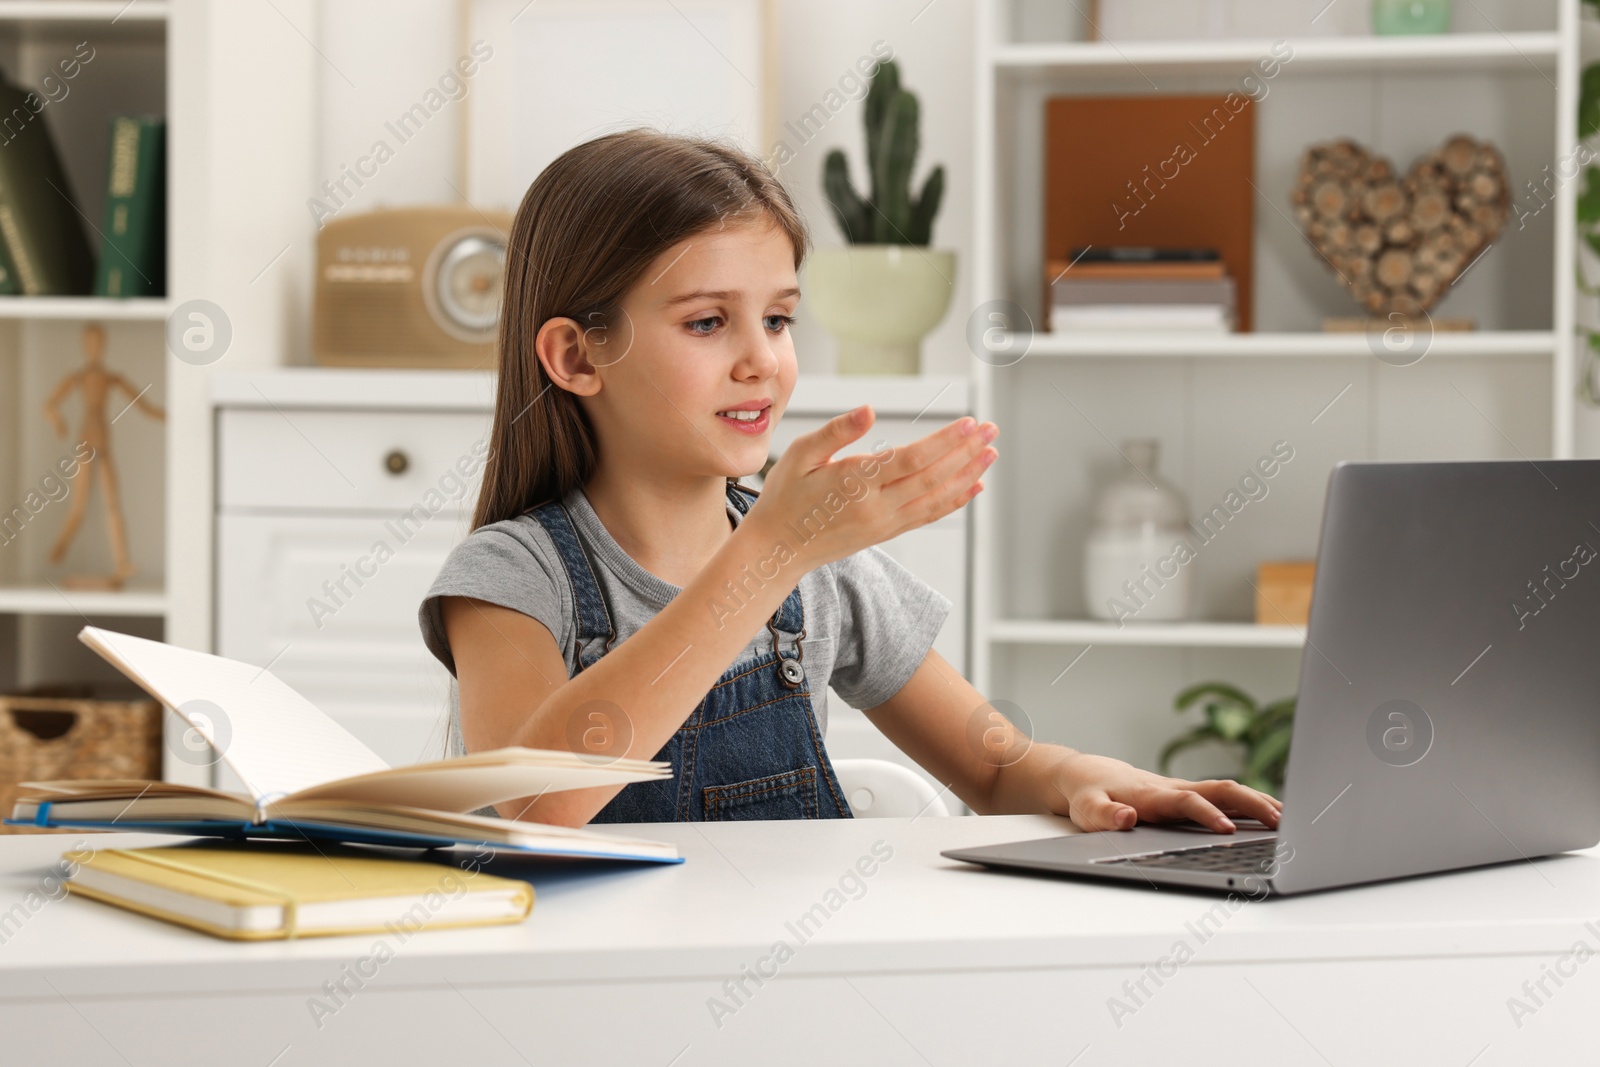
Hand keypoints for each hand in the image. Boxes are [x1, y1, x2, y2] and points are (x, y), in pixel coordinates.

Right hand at [746, 404, 997, 569]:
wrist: (778, 550)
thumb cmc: (785, 498)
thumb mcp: (799, 455)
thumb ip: (836, 432)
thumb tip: (868, 411)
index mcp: (856, 484)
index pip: (912, 460)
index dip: (945, 441)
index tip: (970, 422)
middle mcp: (876, 508)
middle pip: (933, 478)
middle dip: (966, 452)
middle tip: (992, 429)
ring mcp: (885, 523)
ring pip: (936, 499)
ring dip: (967, 475)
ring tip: (991, 454)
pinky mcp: (887, 532)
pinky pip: (928, 516)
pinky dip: (953, 501)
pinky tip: (971, 486)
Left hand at [1051, 752, 1282, 833]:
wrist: (1087, 774)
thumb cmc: (1088, 793)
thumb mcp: (1086, 807)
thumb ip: (1103, 814)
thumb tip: (1125, 817)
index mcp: (1153, 794)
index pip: (1187, 801)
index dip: (1207, 814)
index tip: (1228, 832)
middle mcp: (1174, 788)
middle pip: (1221, 790)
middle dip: (1251, 804)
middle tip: (1281, 823)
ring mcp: (1184, 790)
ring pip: (1229, 791)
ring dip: (1259, 803)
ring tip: (1291, 821)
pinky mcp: (1188, 795)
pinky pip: (1225, 796)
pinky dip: (1251, 804)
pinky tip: (1273, 816)